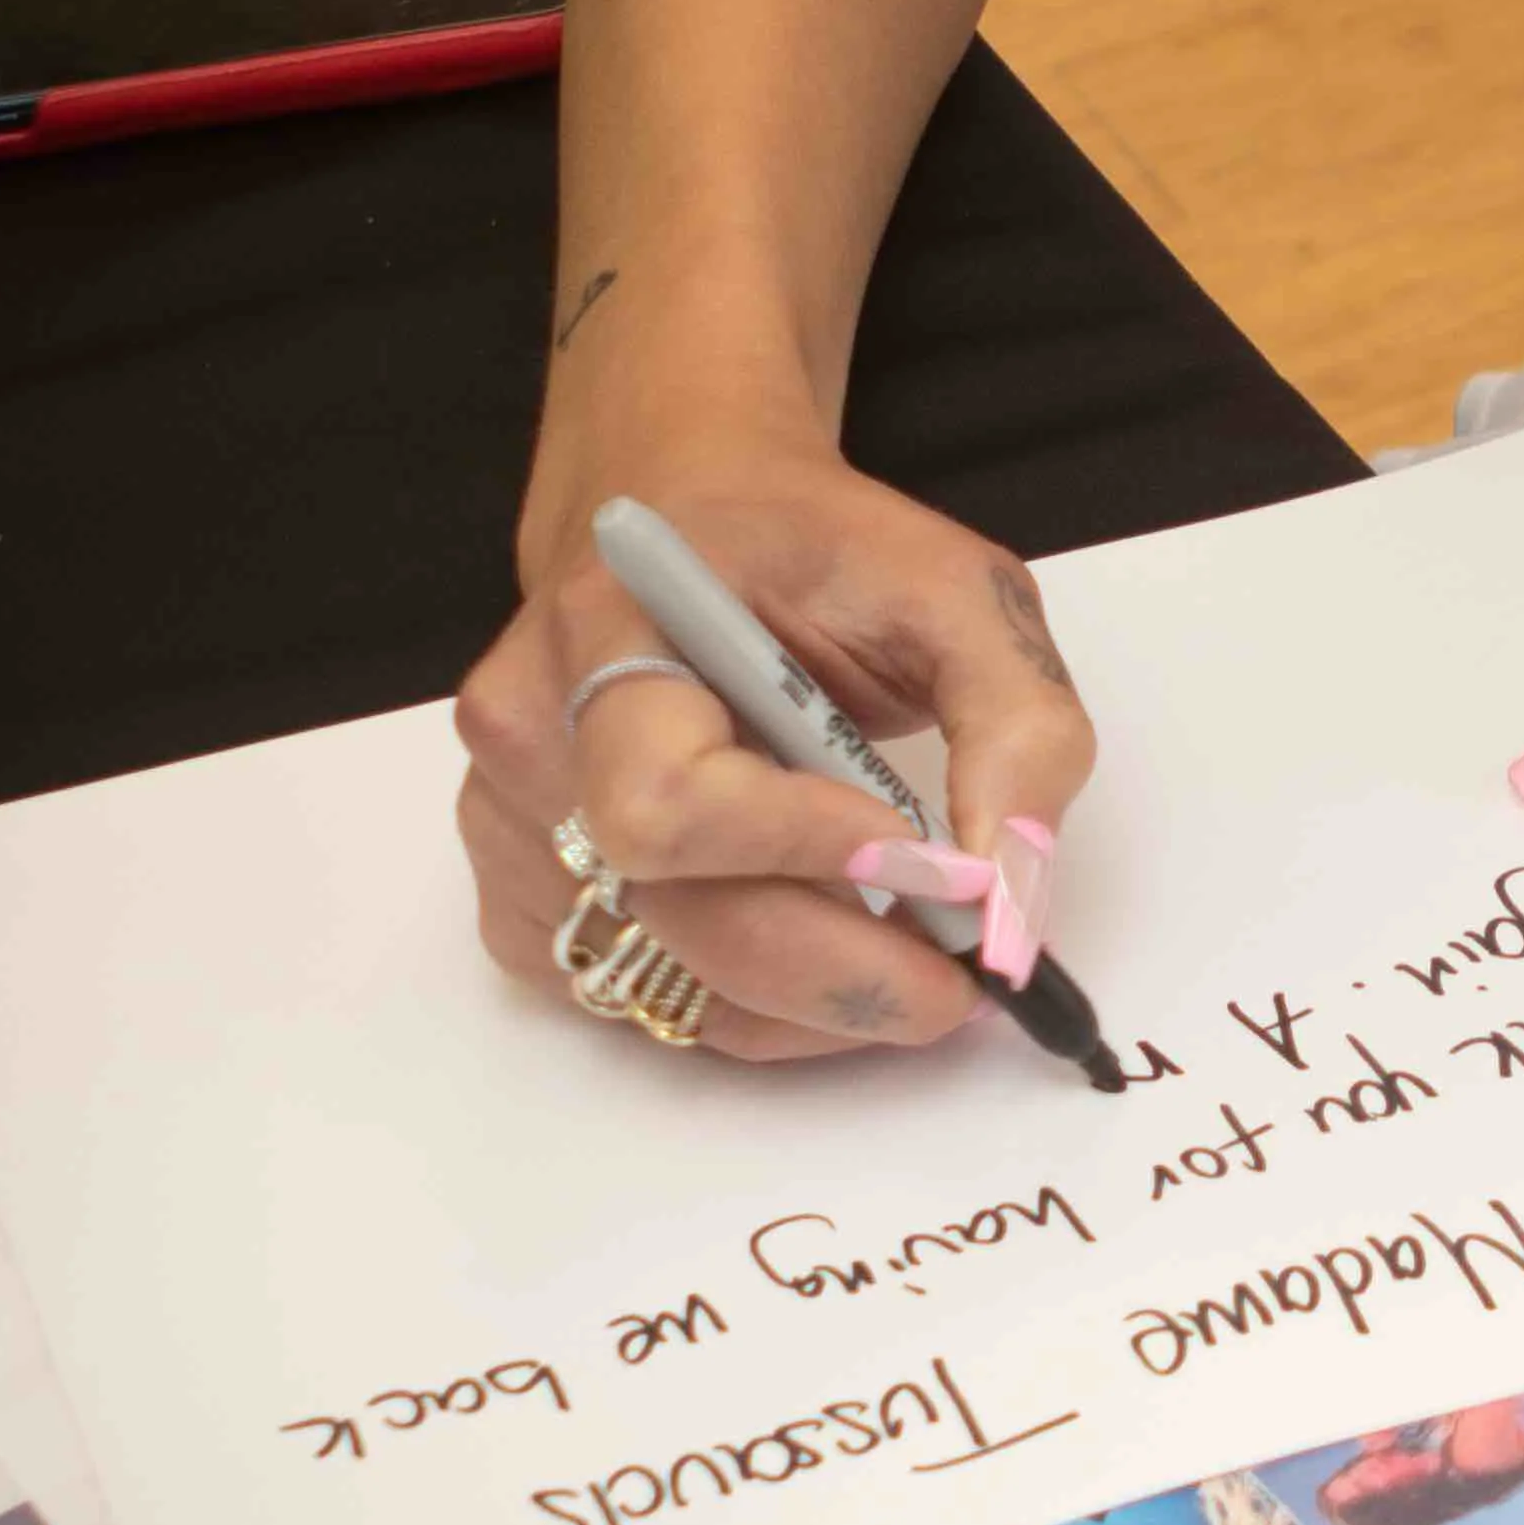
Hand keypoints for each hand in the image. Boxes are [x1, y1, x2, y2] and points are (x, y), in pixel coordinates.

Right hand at [453, 434, 1098, 1066]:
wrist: (697, 520)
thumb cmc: (821, 556)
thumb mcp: (957, 592)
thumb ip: (1016, 723)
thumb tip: (1012, 896)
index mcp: (610, 625)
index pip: (668, 798)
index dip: (802, 852)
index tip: (938, 870)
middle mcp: (533, 731)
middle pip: (674, 915)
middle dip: (841, 971)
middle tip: (963, 986)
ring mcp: (508, 821)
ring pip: (660, 978)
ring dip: (806, 1003)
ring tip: (909, 963)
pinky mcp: (518, 893)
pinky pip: (634, 994)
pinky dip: (748, 1004)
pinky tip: (815, 943)